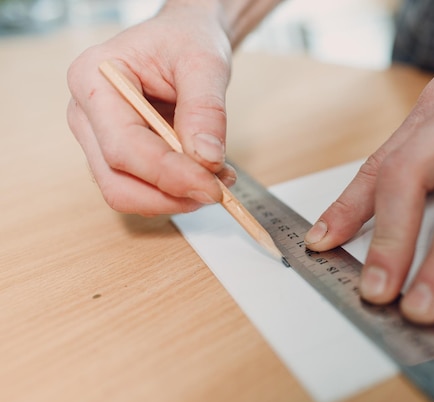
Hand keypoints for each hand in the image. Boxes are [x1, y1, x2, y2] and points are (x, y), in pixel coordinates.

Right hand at [67, 3, 235, 215]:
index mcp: (92, 79)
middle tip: (218, 189)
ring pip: (127, 194)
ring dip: (176, 198)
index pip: (123, 145)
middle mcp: (86, 115)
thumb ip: (205, 109)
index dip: (169, 174)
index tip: (212, 186)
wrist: (182, 40)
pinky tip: (205, 175)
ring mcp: (98, 139)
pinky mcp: (118, 157)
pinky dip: (176, 192)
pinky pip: (142, 190)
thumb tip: (206, 159)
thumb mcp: (204, 62)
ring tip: (217, 178)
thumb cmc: (185, 40)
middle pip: (117, 182)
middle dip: (171, 194)